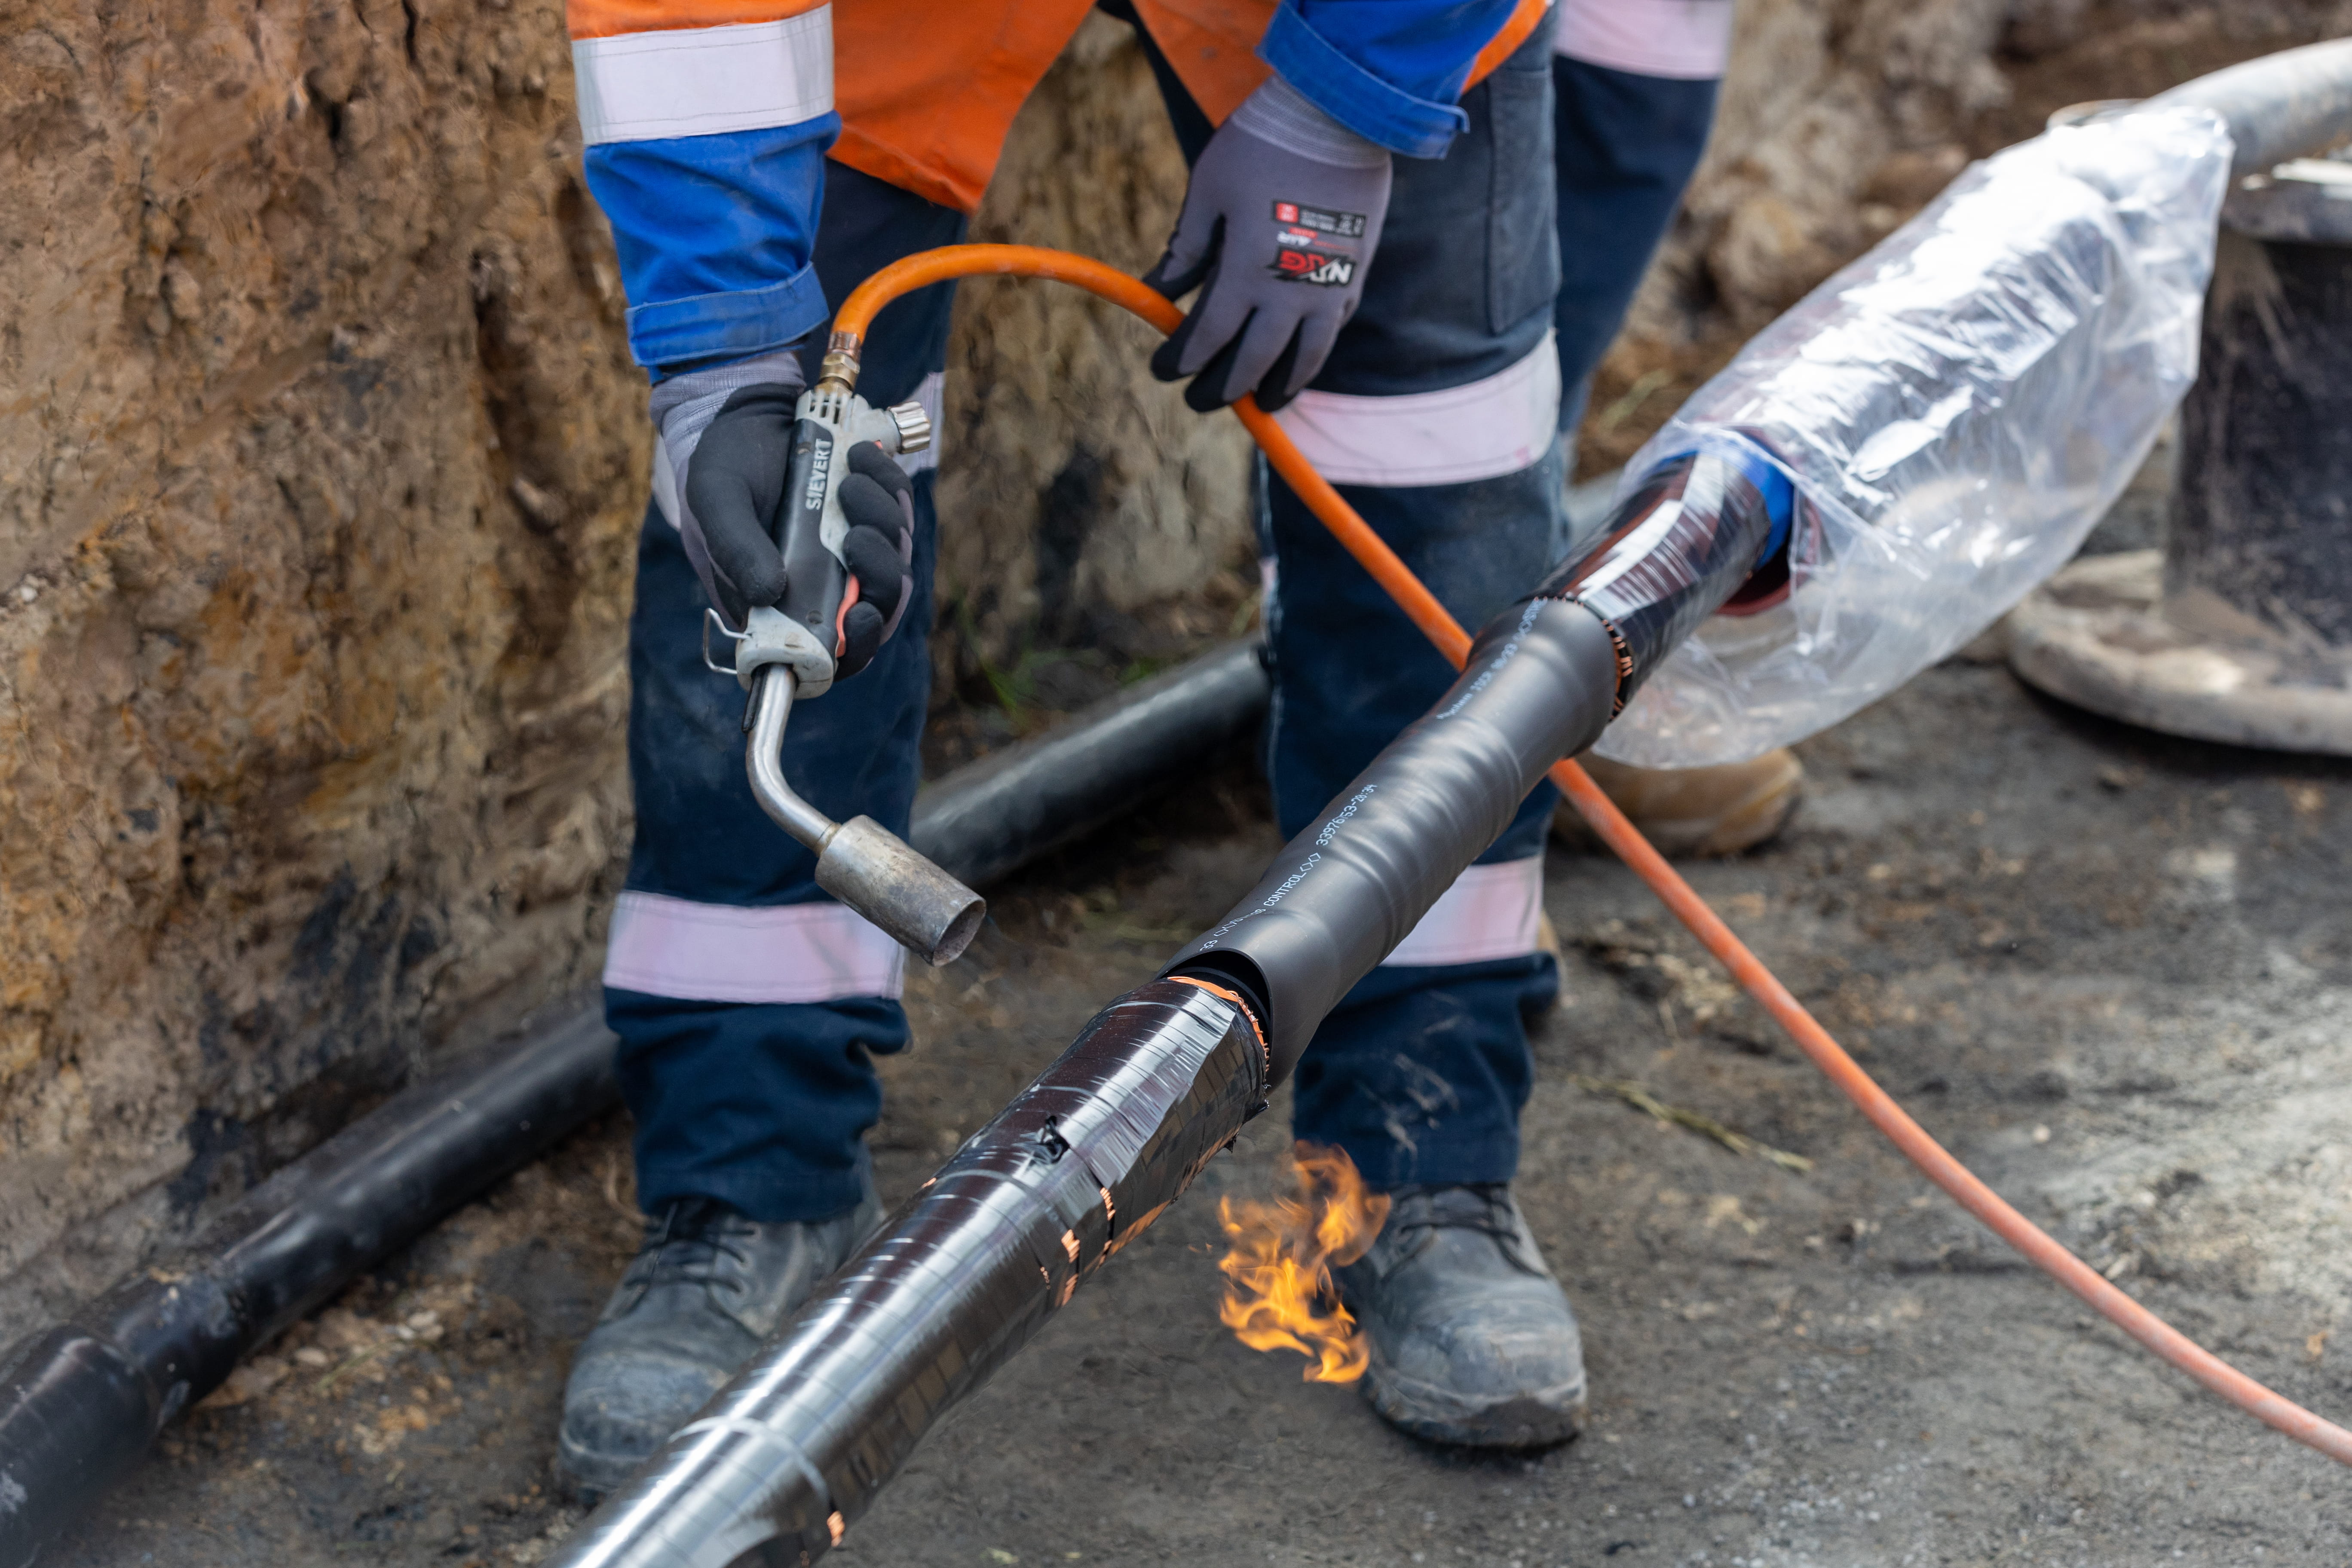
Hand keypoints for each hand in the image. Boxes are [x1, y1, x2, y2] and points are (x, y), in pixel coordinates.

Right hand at [660, 364, 916, 679]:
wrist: (745, 412)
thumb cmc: (722, 464)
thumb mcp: (716, 501)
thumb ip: (736, 549)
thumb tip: (769, 593)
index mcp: (778, 605)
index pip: (830, 655)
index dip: (856, 647)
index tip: (862, 614)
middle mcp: (820, 587)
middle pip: (877, 611)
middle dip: (880, 574)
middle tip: (856, 533)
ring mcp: (851, 555)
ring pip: (896, 564)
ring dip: (885, 523)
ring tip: (850, 479)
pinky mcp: (872, 518)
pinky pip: (901, 516)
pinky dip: (890, 488)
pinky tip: (862, 458)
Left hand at [1142, 76, 1391, 413]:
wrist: (1337, 116)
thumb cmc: (1262, 146)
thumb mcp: (1208, 193)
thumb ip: (1185, 249)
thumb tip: (1155, 289)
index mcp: (1245, 274)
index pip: (1207, 338)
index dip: (1181, 361)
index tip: (1162, 370)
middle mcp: (1289, 294)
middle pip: (1252, 361)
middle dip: (1222, 388)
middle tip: (1201, 402)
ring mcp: (1328, 288)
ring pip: (1304, 358)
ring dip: (1279, 386)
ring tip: (1263, 403)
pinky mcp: (1354, 274)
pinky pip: (1333, 328)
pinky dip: (1313, 350)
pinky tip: (1302, 358)